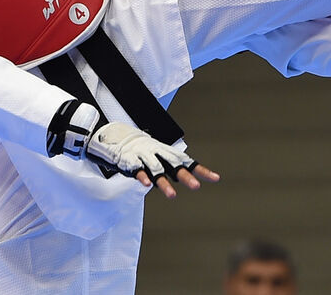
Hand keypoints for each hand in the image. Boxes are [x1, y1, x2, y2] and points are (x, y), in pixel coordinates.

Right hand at [47, 100, 218, 198]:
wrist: (115, 134)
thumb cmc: (140, 148)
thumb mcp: (158, 154)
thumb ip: (171, 166)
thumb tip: (189, 176)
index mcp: (167, 153)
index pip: (187, 162)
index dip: (201, 170)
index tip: (215, 178)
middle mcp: (158, 155)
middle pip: (174, 166)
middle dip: (185, 177)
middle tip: (196, 186)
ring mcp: (144, 158)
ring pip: (156, 172)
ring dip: (164, 184)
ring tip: (172, 196)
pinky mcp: (130, 162)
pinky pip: (136, 171)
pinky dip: (141, 177)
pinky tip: (146, 185)